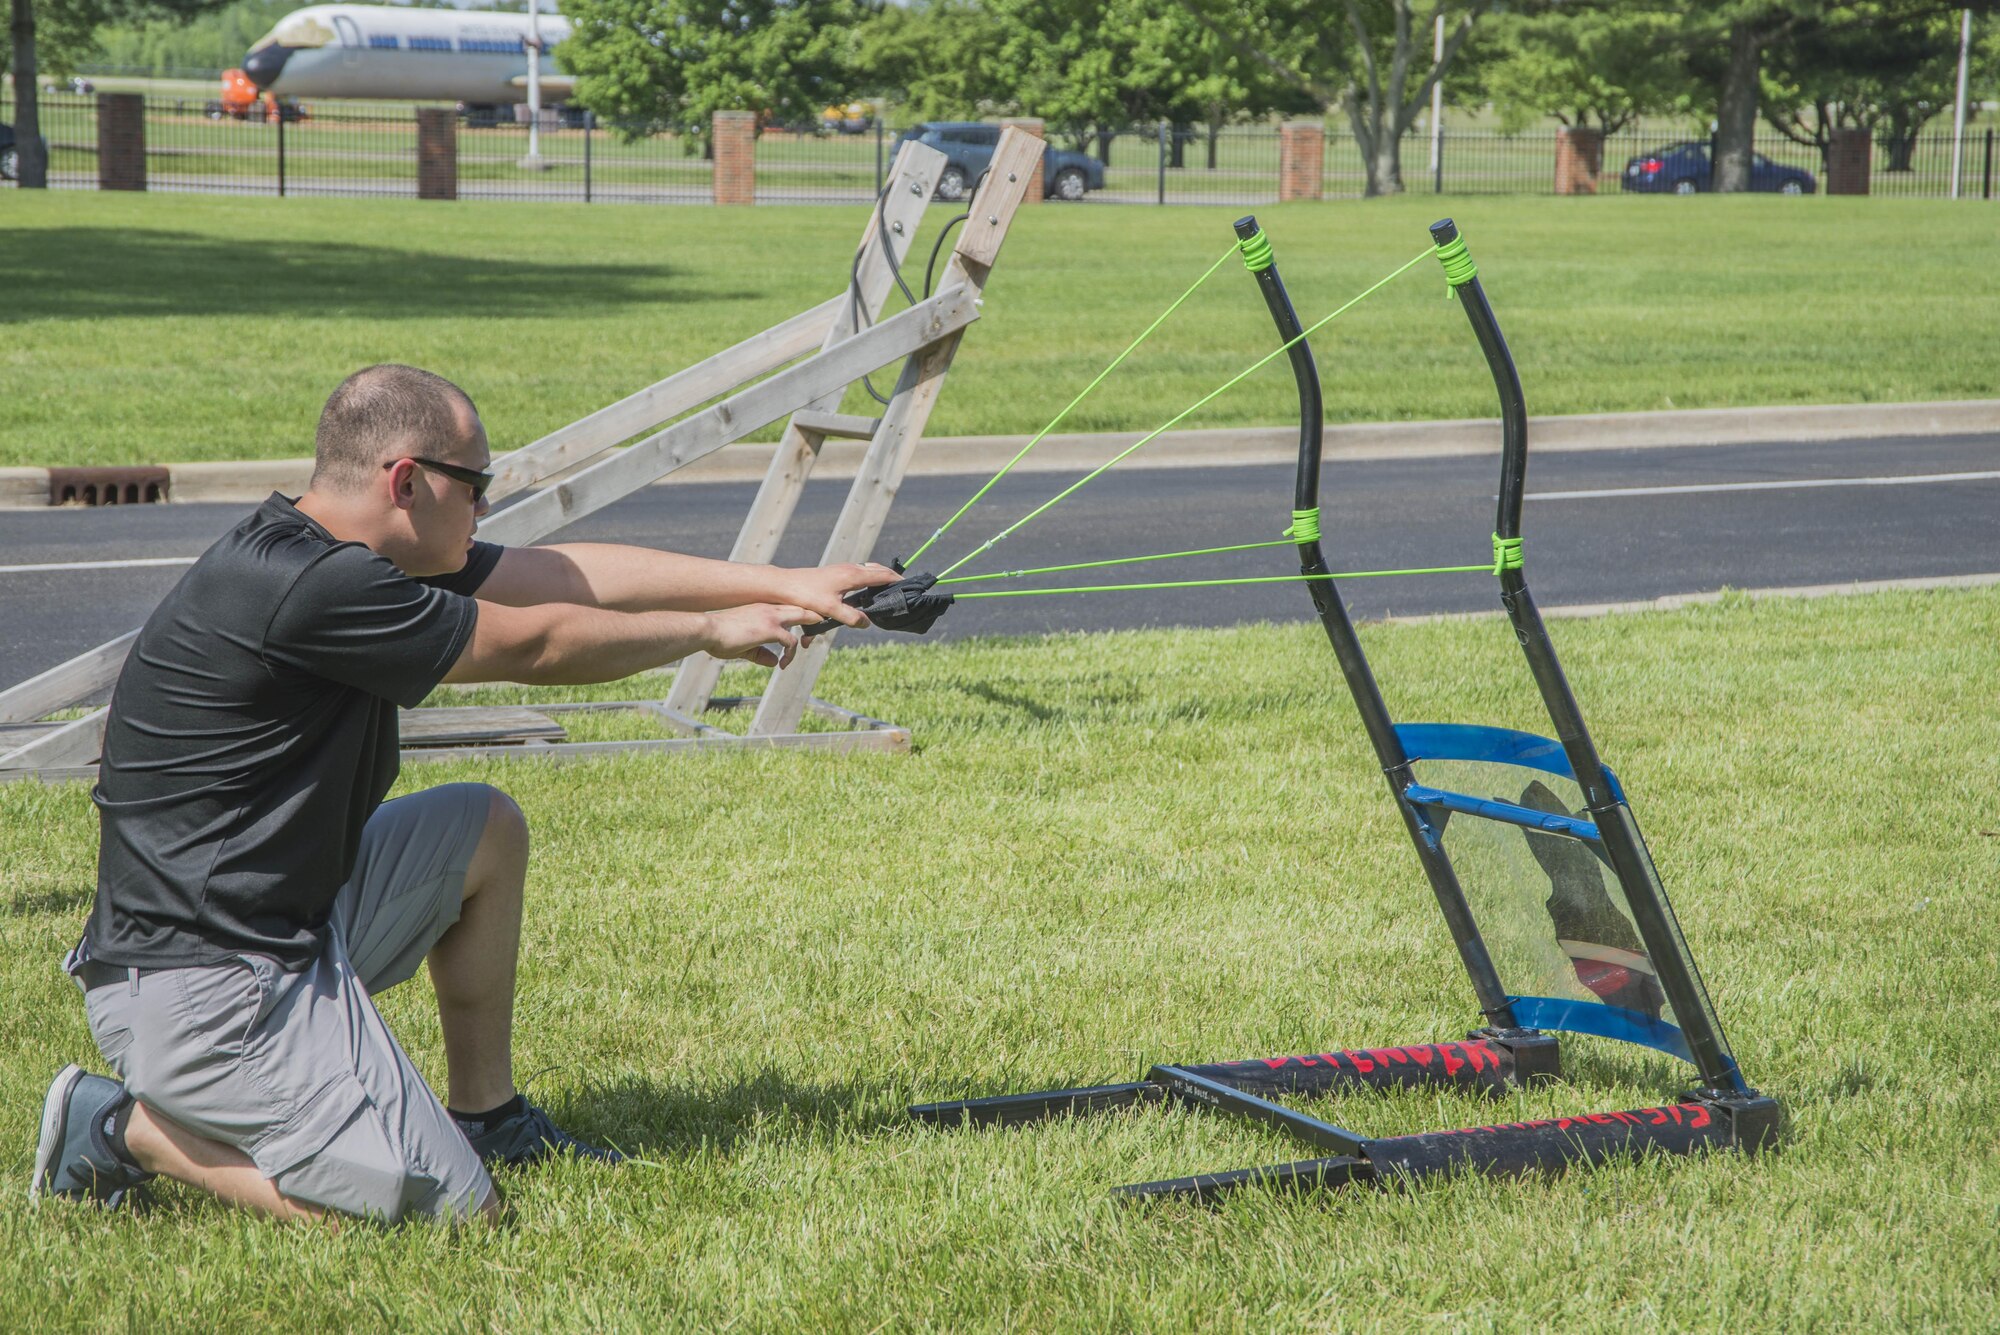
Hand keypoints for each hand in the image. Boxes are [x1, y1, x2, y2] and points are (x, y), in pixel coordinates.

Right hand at [703, 603, 813, 668]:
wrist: (707, 630)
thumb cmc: (719, 636)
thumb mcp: (744, 646)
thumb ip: (760, 653)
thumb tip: (774, 662)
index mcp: (762, 606)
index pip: (788, 607)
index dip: (798, 617)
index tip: (799, 631)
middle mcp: (769, 607)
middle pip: (801, 607)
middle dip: (813, 618)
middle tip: (811, 637)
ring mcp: (771, 616)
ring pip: (803, 616)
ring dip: (810, 631)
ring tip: (807, 644)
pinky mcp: (771, 629)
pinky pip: (792, 642)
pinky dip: (791, 654)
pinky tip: (783, 664)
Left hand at [775, 562, 899, 629]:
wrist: (783, 584)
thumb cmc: (805, 595)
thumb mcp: (830, 609)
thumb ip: (851, 617)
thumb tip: (868, 623)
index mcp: (853, 575)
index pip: (883, 575)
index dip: (897, 581)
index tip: (909, 587)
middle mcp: (850, 569)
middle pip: (877, 570)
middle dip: (890, 578)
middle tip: (902, 588)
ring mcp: (842, 570)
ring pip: (867, 571)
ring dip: (878, 578)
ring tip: (886, 590)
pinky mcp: (834, 573)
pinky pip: (858, 574)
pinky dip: (867, 579)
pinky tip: (863, 592)